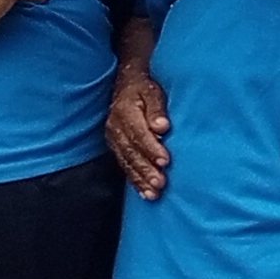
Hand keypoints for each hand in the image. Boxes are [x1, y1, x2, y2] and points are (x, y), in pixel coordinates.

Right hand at [107, 66, 172, 197]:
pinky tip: (144, 192)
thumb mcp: (152, 91)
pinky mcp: (115, 147)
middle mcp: (116, 128)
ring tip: (153, 193)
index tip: (166, 160)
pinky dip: (134, 180)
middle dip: (146, 169)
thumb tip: (162, 126)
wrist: (125, 84)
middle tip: (160, 183)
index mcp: (125, 112)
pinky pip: (124, 165)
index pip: (139, 134)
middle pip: (131, 152)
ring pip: (127, 162)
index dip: (152, 148)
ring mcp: (114, 139)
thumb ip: (157, 109)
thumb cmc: (144, 89)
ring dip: (140, 179)